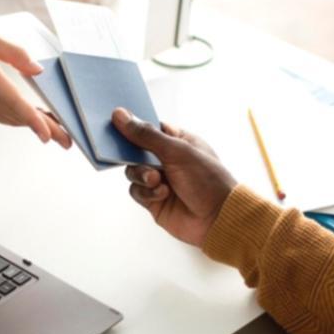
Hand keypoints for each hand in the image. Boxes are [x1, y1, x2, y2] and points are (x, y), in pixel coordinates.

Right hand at [0, 28, 72, 147]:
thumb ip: (14, 52)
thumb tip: (36, 69)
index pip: (12, 102)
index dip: (32, 120)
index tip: (48, 133)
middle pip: (17, 117)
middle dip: (45, 128)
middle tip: (67, 139)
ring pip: (9, 120)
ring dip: (32, 125)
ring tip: (56, 131)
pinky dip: (16, 119)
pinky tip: (29, 119)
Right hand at [112, 108, 235, 247]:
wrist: (218, 219)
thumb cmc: (207, 180)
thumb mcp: (177, 151)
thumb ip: (146, 135)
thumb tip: (120, 115)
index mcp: (178, 141)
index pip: (149, 128)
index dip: (133, 125)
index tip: (115, 121)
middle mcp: (167, 160)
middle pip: (135, 150)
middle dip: (130, 153)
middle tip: (122, 151)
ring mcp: (160, 180)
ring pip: (132, 171)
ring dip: (141, 174)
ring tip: (156, 179)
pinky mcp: (154, 200)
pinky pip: (136, 191)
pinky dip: (146, 192)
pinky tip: (163, 194)